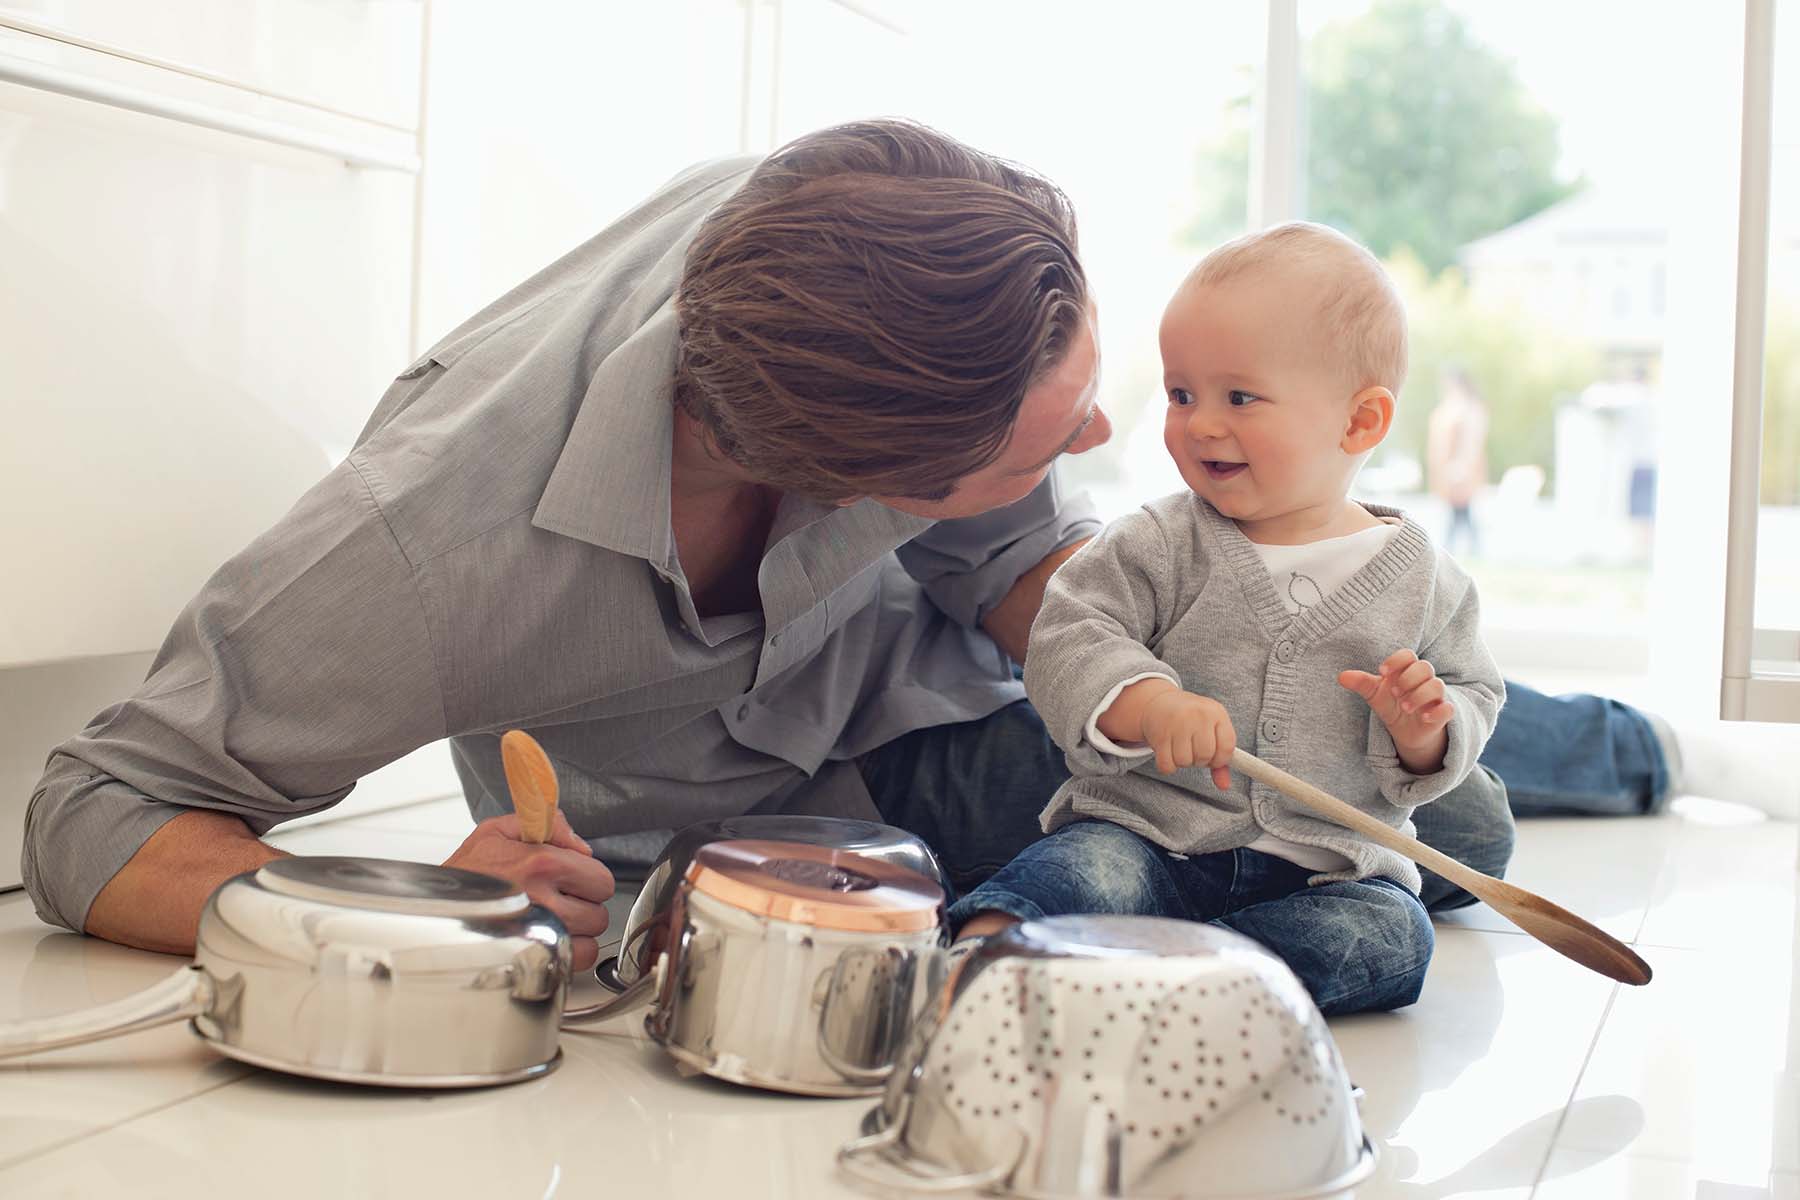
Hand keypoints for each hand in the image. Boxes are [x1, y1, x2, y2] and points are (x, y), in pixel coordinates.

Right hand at [443, 811, 614, 971]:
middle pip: (600, 912)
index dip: (589, 879)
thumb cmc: (464, 873)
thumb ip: (549, 825)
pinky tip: (548, 940)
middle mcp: (544, 900)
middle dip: (584, 906)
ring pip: (591, 940)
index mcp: (542, 863)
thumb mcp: (497, 831)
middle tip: (560, 901)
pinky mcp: (533, 959)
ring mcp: (540, 934)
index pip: (601, 878)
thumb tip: (582, 847)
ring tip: (553, 921)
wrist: (431, 909)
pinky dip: (568, 954)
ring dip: (578, 933)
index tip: (573, 880)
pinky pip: (575, 962)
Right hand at [1139, 689, 1235, 788]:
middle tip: (1194, 751)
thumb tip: (1224, 785)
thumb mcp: (1210, 728)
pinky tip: (1168, 753)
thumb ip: (1220, 755)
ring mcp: (1178, 723)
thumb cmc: (1189, 718)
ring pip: (1185, 761)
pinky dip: (1168, 765)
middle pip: (1205, 755)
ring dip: (1183, 762)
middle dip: (1200, 761)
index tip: (1213, 758)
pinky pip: (1167, 765)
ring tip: (1180, 749)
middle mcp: (1198, 715)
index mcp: (1216, 712)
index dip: (1221, 759)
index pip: (1228, 746)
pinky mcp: (1160, 734)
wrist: (1158, 702)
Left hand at [1338, 649, 1452, 771]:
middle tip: (1394, 693)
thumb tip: (1341, 676)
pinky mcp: (1442, 714)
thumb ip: (1361, 684)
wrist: (1405, 730)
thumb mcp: (1374, 694)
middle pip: (1425, 667)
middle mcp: (1423, 680)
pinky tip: (1423, 717)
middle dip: (1409, 678)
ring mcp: (1435, 697)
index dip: (1397, 660)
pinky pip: (1448, 708)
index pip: (1408, 655)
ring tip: (1405, 706)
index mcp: (1406, 670)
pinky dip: (1438, 711)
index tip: (1382, 671)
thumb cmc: (1391, 704)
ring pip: (1437, 685)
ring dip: (1420, 694)